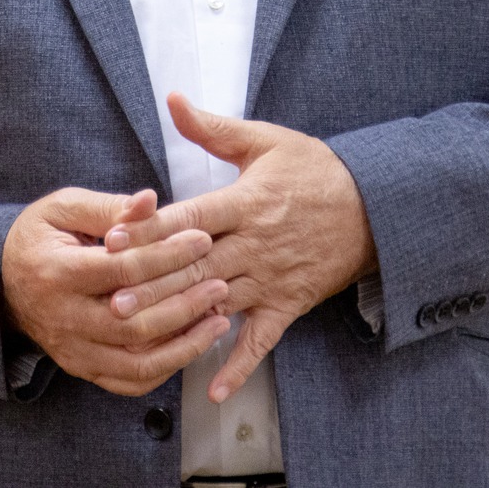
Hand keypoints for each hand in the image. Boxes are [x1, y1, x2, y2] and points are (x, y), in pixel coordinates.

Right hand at [0, 186, 232, 396]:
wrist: (2, 284)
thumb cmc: (39, 239)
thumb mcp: (62, 209)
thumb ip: (108, 207)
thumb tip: (149, 200)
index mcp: (58, 272)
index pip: (123, 269)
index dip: (167, 255)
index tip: (201, 240)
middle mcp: (65, 319)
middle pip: (134, 322)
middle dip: (184, 303)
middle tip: (220, 282)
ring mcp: (73, 351)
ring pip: (137, 361)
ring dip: (185, 344)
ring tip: (219, 320)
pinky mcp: (83, 369)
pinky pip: (130, 381)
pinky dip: (166, 368)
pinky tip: (192, 345)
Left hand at [105, 94, 376, 403]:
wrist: (376, 205)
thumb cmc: (316, 170)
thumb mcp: (266, 141)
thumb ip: (214, 128)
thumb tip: (173, 100)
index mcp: (246, 202)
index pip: (190, 217)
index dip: (151, 228)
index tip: (114, 239)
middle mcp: (255, 243)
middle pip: (196, 265)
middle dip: (153, 283)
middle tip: (112, 300)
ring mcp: (272, 278)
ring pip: (218, 301)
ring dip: (180, 319)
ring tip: (140, 334)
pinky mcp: (289, 304)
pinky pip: (262, 340)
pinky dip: (239, 366)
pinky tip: (213, 389)